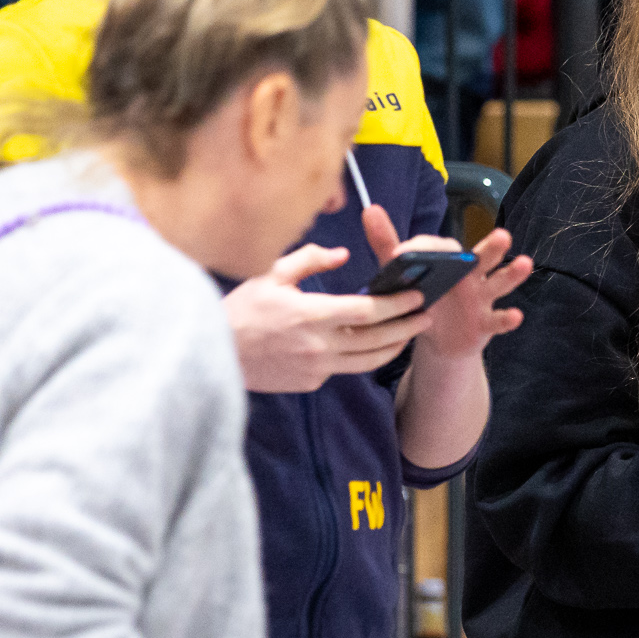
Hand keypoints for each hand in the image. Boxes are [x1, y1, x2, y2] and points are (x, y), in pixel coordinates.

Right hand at [224, 245, 431, 393]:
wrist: (212, 355)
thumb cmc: (240, 309)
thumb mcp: (270, 273)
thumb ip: (309, 259)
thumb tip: (342, 254)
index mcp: (312, 314)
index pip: (368, 310)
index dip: (397, 304)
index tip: (417, 296)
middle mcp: (319, 345)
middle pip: (376, 339)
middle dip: (406, 327)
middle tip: (426, 316)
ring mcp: (316, 368)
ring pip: (367, 361)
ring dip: (392, 347)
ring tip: (408, 335)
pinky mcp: (310, 383)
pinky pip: (343, 368)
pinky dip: (358, 356)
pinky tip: (368, 344)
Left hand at [360, 206, 531, 363]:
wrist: (439, 339)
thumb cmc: (424, 298)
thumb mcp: (403, 274)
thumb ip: (387, 244)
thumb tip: (370, 209)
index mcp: (450, 260)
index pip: (444, 248)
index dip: (427, 249)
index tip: (403, 252)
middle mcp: (472, 274)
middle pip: (484, 257)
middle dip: (493, 247)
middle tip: (503, 236)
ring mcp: (482, 297)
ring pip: (499, 282)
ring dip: (512, 274)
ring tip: (524, 263)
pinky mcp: (487, 322)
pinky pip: (498, 320)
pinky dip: (507, 319)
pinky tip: (516, 315)